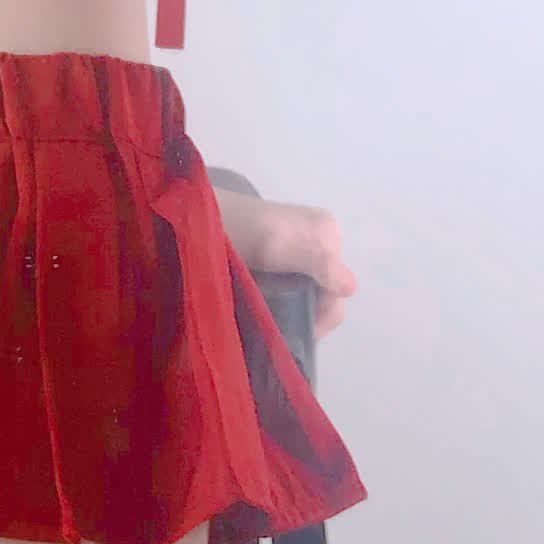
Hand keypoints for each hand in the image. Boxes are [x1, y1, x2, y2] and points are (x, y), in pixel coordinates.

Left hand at [212, 188, 359, 337]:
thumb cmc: (236, 229)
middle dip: (302, 314)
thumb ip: (317, 261)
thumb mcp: (278, 242)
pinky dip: (279, 304)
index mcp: (329, 234)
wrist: (194, 217)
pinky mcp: (281, 262)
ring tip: (258, 311)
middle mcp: (322, 242)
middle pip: (325, 296)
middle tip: (269, 320)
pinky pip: (292, 292)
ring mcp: (301, 253)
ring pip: (308, 298)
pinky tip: (258, 304)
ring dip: (287, 311)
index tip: (285, 325)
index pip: (338, 292)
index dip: (317, 315)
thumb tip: (349, 288)